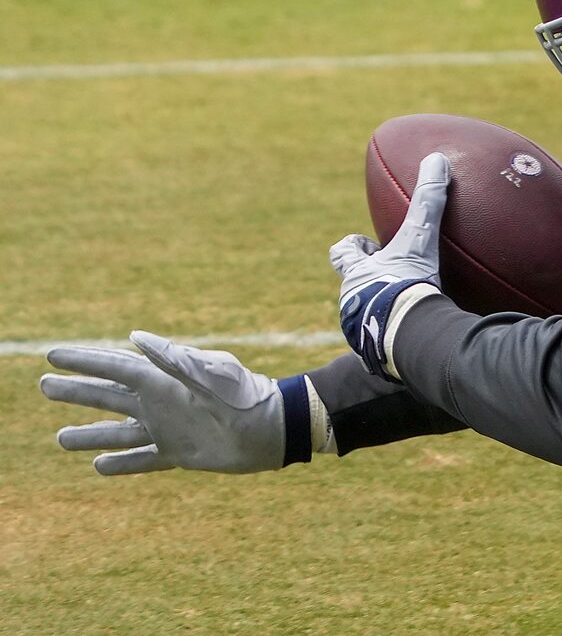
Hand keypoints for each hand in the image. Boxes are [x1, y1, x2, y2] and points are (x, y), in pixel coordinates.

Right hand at [40, 333, 287, 474]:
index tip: (52, 355)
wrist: (273, 428)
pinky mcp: (179, 453)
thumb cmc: (243, 394)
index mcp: (162, 379)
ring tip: (59, 438)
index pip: (113, 366)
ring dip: (89, 435)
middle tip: (43, 385)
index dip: (83, 360)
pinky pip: (143, 460)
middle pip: (107, 396)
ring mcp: (167, 428)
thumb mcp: (208, 370)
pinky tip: (98, 466)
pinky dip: (121, 464)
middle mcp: (159, 402)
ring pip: (117, 433)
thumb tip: (134, 338)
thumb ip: (171, 357)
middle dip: (76, 391)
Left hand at [331, 151, 449, 376]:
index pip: (341, 253)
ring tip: (408, 309)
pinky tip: (415, 335)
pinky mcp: (374, 353)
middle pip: (354, 285)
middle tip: (394, 276)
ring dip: (383, 309)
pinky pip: (381, 342)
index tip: (365, 243)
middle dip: (371, 280)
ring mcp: (359, 328)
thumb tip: (435, 158)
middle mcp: (351, 300)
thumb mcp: (419, 240)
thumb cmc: (405, 284)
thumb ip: (428, 201)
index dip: (351, 246)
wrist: (406, 335)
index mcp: (357, 273)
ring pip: (366, 313)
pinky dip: (394, 335)